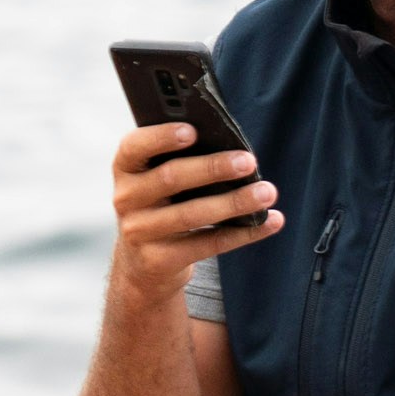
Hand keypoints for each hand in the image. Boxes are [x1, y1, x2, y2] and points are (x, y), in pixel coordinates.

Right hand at [110, 118, 280, 299]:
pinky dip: (244, 233)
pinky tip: (269, 221)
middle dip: (213, 168)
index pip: (135, 146)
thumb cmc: (162, 205)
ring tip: (266, 192)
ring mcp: (139, 232)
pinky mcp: (159, 260)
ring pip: (192, 214)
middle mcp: (126, 199)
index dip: (162, 137)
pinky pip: (208, 245)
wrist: (141, 264)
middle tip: (248, 162)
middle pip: (171, 178)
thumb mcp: (157, 181)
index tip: (193, 131)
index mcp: (126, 169)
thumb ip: (179, 160)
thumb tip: (232, 148)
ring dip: (235, 202)